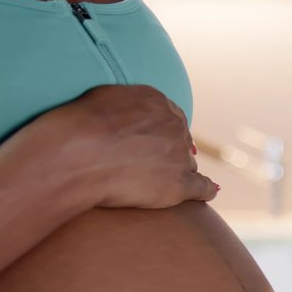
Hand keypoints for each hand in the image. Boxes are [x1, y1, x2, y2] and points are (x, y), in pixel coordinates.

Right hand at [34, 84, 217, 209]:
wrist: (80, 151)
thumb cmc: (82, 125)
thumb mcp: (104, 99)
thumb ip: (126, 105)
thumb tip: (128, 112)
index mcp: (158, 103)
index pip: (172, 118)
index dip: (165, 133)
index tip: (158, 143)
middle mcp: (175, 126)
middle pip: (180, 143)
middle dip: (170, 153)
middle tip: (153, 166)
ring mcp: (179, 156)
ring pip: (187, 165)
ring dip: (177, 173)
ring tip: (159, 184)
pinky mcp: (179, 184)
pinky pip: (202, 188)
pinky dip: (207, 190)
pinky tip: (211, 192)